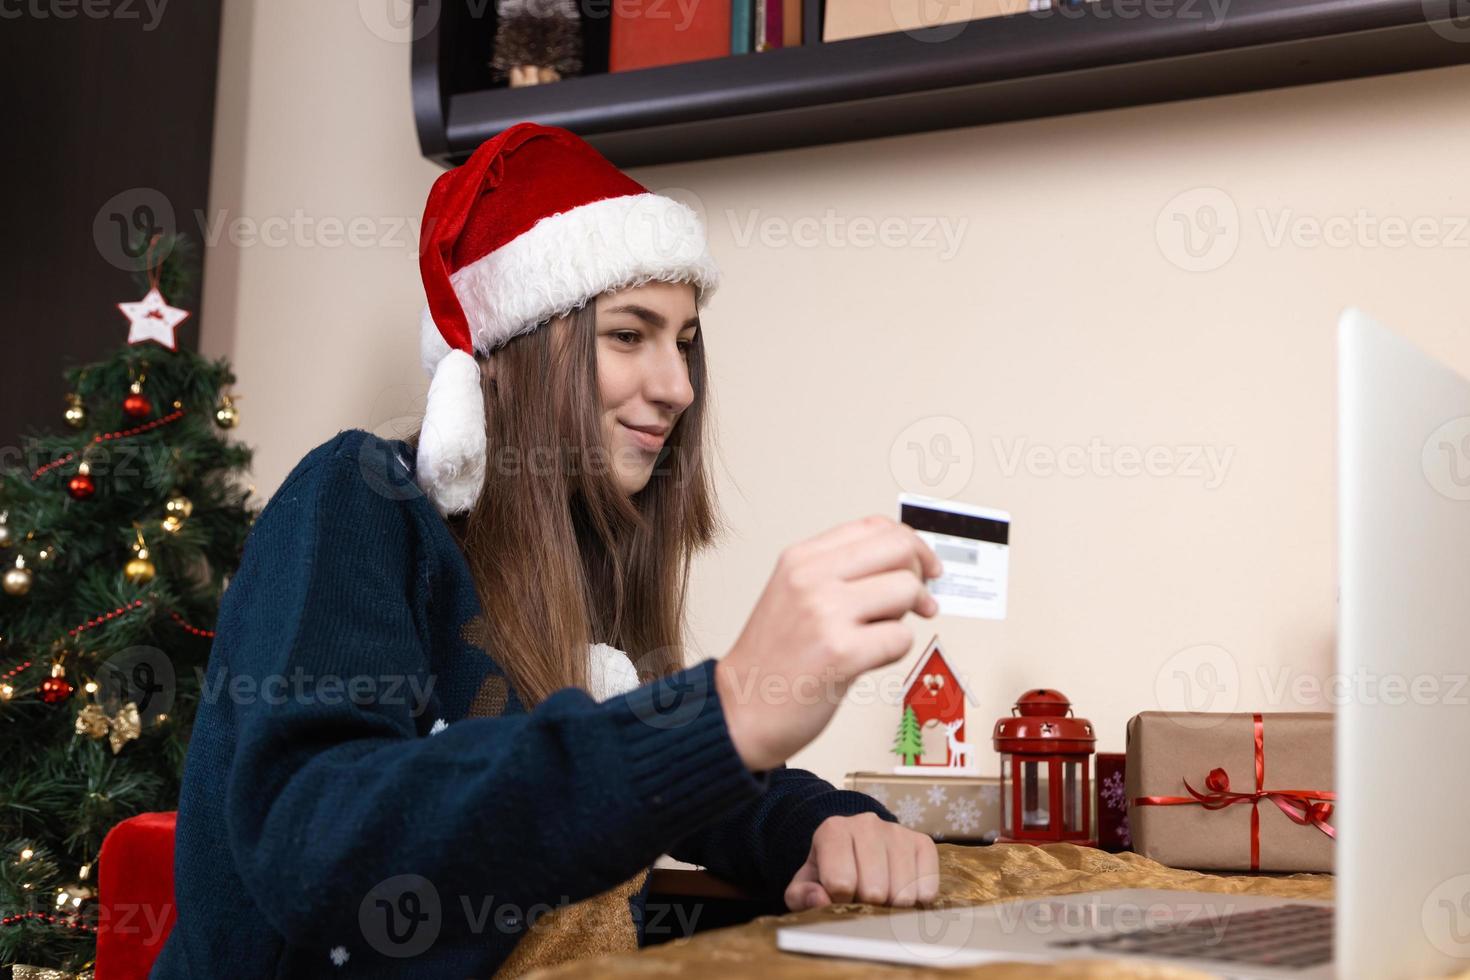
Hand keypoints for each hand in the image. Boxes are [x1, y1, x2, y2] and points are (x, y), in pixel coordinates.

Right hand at [716, 515, 941, 771]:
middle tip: (919, 598)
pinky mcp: (842, 653)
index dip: (911, 543)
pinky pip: (901, 638)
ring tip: (882, 632)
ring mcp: (826, 613)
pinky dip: (895, 651)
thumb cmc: (772, 659)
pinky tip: (870, 658)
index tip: (922, 564)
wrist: (742, 710)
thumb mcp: (793, 594)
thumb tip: (906, 564)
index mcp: (800, 559)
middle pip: (899, 549)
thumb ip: (840, 573)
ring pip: (907, 590)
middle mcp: (811, 578)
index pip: (875, 527)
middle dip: (920, 574)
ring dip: (907, 616)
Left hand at [784, 812, 940, 910]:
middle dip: (867, 905)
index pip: (840, 883)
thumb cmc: (829, 870)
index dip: (839, 901)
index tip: (838, 895)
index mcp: (833, 830)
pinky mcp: (922, 842)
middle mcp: (867, 823)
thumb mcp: (805, 884)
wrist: (854, 845)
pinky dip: (916, 900)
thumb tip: (821, 899)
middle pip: (874, 890)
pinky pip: (927, 887)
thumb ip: (802, 895)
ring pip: (903, 892)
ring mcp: (897, 831)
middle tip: (861, 897)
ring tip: (880, 895)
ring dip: (892, 905)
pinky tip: (902, 891)